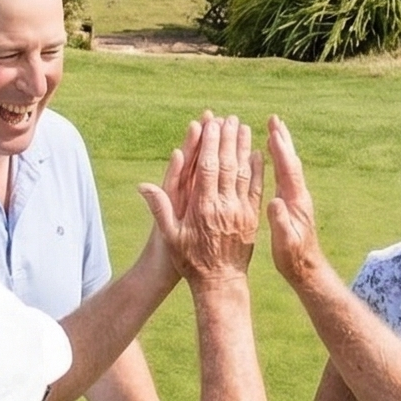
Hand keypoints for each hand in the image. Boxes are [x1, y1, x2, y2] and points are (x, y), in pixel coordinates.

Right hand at [141, 112, 260, 280]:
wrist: (219, 283)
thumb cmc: (190, 261)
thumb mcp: (170, 237)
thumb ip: (160, 210)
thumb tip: (143, 186)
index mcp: (203, 208)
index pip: (207, 168)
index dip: (209, 144)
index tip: (210, 125)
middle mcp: (224, 206)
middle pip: (226, 165)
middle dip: (227, 139)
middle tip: (228, 118)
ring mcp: (240, 211)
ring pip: (243, 172)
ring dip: (243, 148)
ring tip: (243, 127)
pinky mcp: (252, 217)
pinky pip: (255, 189)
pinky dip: (257, 170)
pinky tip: (257, 153)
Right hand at [266, 117, 325, 289]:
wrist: (306, 270)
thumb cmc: (294, 259)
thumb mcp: (286, 243)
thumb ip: (281, 222)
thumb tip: (275, 201)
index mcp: (296, 202)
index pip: (288, 170)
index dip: (281, 150)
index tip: (272, 131)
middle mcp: (298, 196)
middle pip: (290, 161)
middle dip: (282, 140)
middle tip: (274, 119)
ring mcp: (296, 198)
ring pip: (288, 166)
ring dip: (281, 147)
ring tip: (273, 130)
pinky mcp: (292, 203)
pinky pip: (284, 175)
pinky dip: (278, 161)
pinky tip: (272, 157)